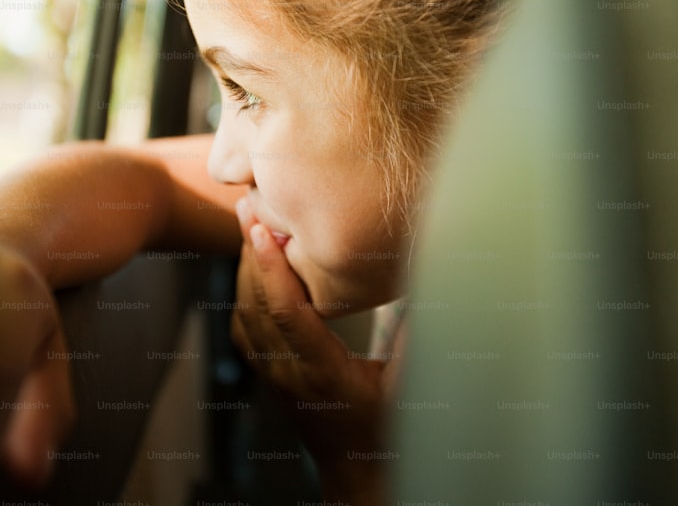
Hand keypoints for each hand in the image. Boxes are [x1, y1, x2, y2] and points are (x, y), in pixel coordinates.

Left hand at [230, 198, 403, 503]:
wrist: (360, 469)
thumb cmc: (388, 429)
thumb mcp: (411, 382)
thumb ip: (419, 334)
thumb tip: (435, 284)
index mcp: (323, 373)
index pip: (288, 315)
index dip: (273, 269)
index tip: (263, 230)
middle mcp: (288, 373)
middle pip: (255, 305)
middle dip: (249, 254)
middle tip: (249, 207)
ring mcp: (273, 376)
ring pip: (243, 314)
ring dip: (243, 269)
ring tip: (250, 224)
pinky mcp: (268, 374)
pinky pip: (243, 328)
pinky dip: (244, 291)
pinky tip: (253, 267)